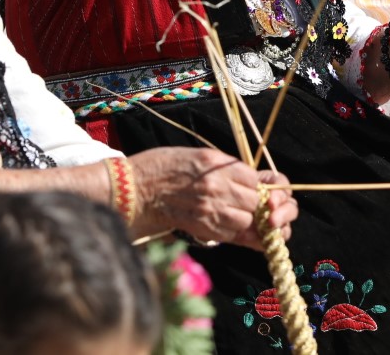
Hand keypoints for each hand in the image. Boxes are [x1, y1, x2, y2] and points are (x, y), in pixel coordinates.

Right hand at [128, 148, 297, 249]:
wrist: (135, 189)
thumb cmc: (164, 167)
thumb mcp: (198, 155)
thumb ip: (224, 167)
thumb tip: (249, 180)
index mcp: (216, 165)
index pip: (254, 180)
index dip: (253, 185)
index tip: (247, 187)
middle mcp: (216, 187)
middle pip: (253, 201)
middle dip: (251, 204)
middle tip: (240, 203)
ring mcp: (209, 209)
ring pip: (245, 220)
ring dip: (242, 219)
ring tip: (229, 213)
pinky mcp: (201, 227)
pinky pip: (229, 233)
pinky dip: (229, 231)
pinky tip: (219, 223)